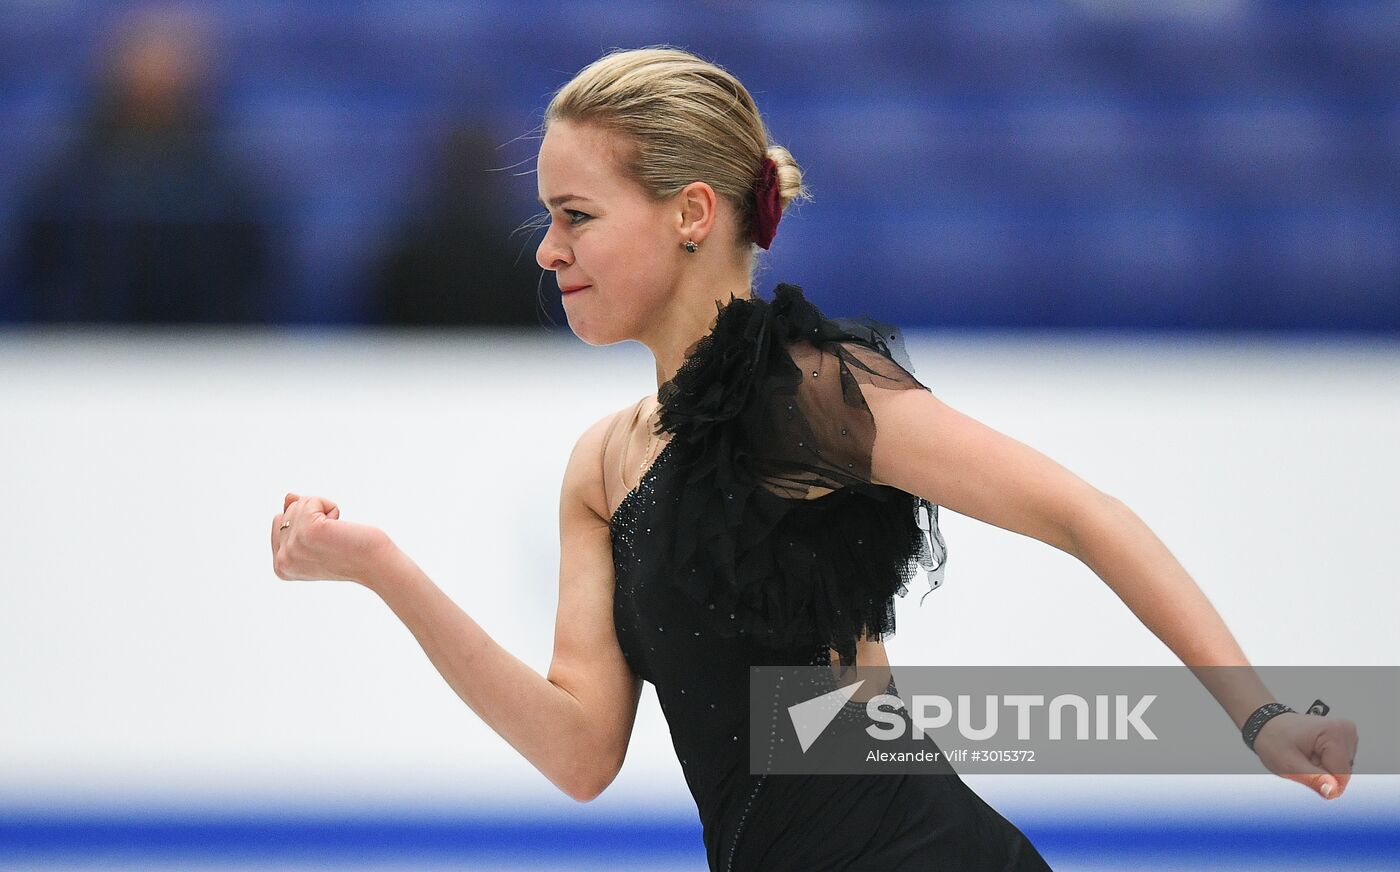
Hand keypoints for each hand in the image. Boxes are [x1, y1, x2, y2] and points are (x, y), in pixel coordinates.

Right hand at [271, 492, 392, 584]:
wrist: (375, 564)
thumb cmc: (350, 551)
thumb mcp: (314, 537)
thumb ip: (296, 518)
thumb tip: (288, 496)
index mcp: (280, 566)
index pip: (278, 522)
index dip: (305, 523)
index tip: (323, 544)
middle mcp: (282, 560)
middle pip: (287, 510)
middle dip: (313, 516)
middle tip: (332, 539)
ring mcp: (293, 546)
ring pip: (299, 503)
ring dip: (323, 512)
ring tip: (336, 534)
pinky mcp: (309, 531)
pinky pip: (313, 500)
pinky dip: (331, 507)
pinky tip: (339, 527)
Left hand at [1252, 711, 1357, 799]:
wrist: (1268, 726)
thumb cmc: (1274, 739)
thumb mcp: (1288, 764)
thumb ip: (1313, 780)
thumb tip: (1333, 792)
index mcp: (1335, 733)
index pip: (1342, 776)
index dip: (1322, 779)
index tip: (1304, 766)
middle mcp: (1345, 731)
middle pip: (1343, 773)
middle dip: (1322, 773)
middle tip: (1302, 759)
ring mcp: (1345, 734)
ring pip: (1341, 770)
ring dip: (1322, 768)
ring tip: (1304, 754)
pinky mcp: (1343, 740)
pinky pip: (1339, 764)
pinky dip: (1323, 763)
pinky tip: (1311, 752)